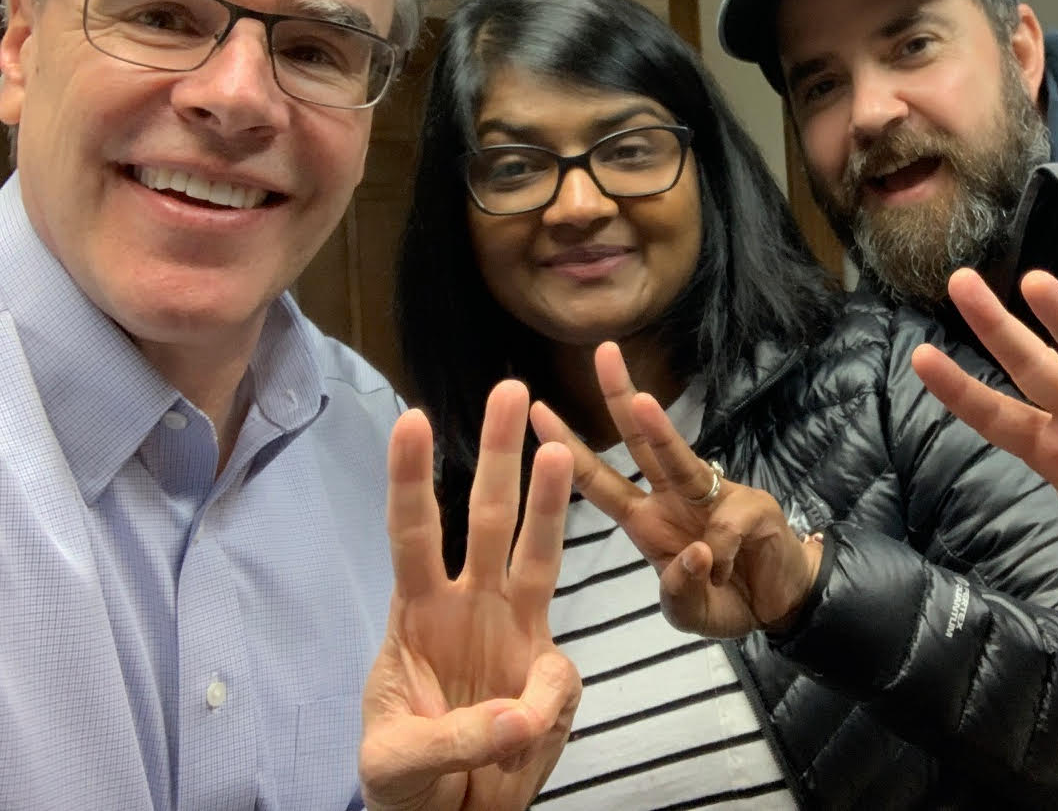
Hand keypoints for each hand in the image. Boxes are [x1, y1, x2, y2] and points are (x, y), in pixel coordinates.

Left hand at [359, 380, 580, 810]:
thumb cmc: (406, 784)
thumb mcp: (396, 766)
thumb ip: (453, 738)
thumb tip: (523, 715)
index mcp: (415, 615)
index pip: (412, 534)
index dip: (411, 479)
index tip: (411, 419)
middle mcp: (468, 607)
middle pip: (485, 517)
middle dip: (498, 453)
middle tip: (509, 388)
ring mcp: (515, 634)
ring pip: (539, 554)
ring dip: (549, 502)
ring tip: (560, 449)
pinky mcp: (550, 678)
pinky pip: (560, 681)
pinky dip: (544, 710)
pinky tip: (518, 742)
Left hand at [529, 342, 821, 638]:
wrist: (780, 605)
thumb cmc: (724, 600)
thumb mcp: (688, 613)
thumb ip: (680, 593)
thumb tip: (695, 554)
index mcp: (646, 521)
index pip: (599, 480)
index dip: (568, 449)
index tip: (538, 410)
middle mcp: (674, 499)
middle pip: (641, 443)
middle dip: (620, 397)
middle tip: (601, 351)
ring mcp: (714, 498)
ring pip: (681, 458)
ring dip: (659, 429)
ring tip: (642, 402)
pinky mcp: (752, 507)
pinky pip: (726, 528)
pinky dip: (722, 556)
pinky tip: (727, 575)